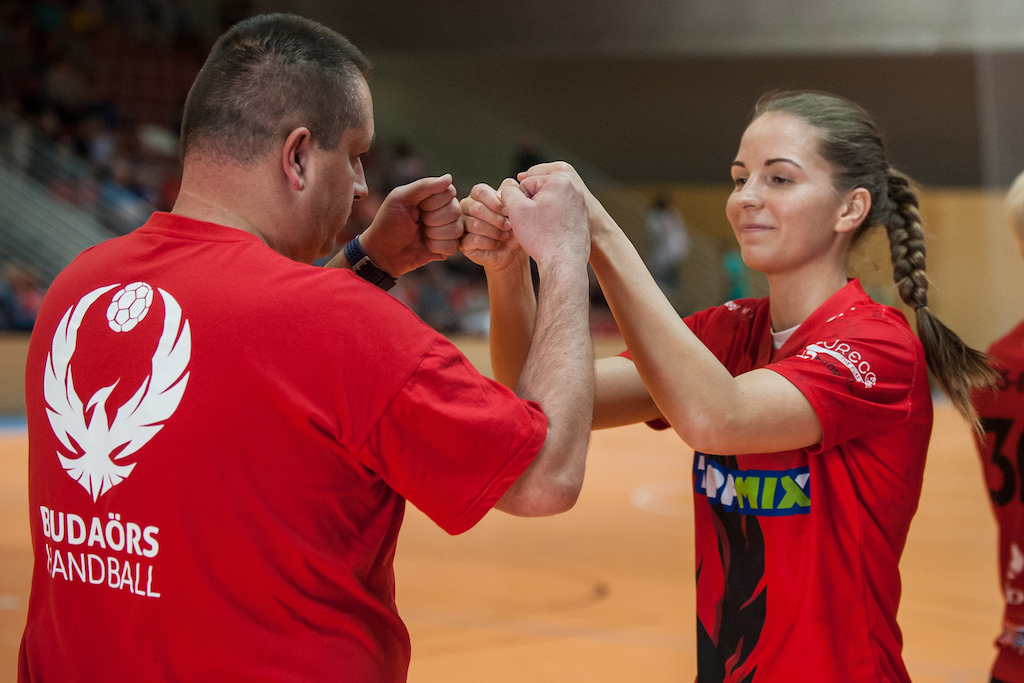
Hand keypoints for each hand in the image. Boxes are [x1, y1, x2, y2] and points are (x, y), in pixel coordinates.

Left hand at [330, 174, 463, 275]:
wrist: (382, 252)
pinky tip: (426, 246)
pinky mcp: (447, 248)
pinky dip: (436, 247)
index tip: (417, 207)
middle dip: (433, 219)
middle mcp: (444, 211)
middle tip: (418, 223)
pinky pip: (454, 246)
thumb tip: (449, 178)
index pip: (450, 192)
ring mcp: (447, 230)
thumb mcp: (400, 199)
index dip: (433, 202)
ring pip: (456, 229)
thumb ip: (423, 186)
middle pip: (455, 210)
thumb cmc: (388, 223)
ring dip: (434, 234)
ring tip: (421, 235)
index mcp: (433, 196)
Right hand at [460, 182, 523, 271]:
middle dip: (496, 219)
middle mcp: (466, 207)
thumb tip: (508, 185)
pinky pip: (473, 240)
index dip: (495, 202)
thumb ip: (514, 192)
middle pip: (476, 208)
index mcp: (478, 195)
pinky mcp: (462, 242)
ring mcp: (462, 224)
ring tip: (505, 235)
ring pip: (475, 225)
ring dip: (494, 231)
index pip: (480, 191)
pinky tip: (497, 243)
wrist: (512, 249)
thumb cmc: (514, 225)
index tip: (508, 211)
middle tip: (509, 226)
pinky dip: (490, 242)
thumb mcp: (517, 207)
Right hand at [500, 172, 588, 265]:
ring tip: (541, 230)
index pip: (527, 183)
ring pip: (550, 204)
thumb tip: (510, 188)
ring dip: (542, 214)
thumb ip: (508, 192)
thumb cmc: (541, 236)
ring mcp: (581, 204)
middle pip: (540, 191)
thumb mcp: (517, 210)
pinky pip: (561, 215)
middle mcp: (574, 188)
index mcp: (559, 180)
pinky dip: (553, 222)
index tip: (525, 218)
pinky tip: (551, 235)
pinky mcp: (582, 218)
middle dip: (532, 206)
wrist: (564, 263)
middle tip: (532, 224)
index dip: (520, 202)